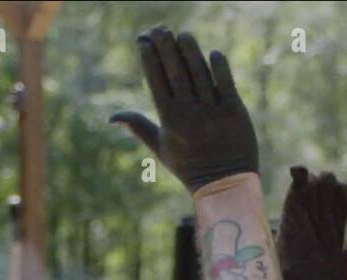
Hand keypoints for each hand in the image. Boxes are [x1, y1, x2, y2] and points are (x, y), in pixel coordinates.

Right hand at [110, 27, 257, 192]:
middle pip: (176, 73)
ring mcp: (213, 111)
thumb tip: (112, 117)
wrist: (224, 184)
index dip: (150, 59)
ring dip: (190, 51)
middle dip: (166, 48)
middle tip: (159, 28)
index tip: (143, 40)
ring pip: (200, 74)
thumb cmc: (189, 166)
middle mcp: (190, 113)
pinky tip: (212, 53)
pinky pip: (226, 83)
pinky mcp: (235, 111)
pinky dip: (219, 67)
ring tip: (182, 35)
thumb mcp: (161, 149)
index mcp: (170, 120)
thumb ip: (139, 127)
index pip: (157, 82)